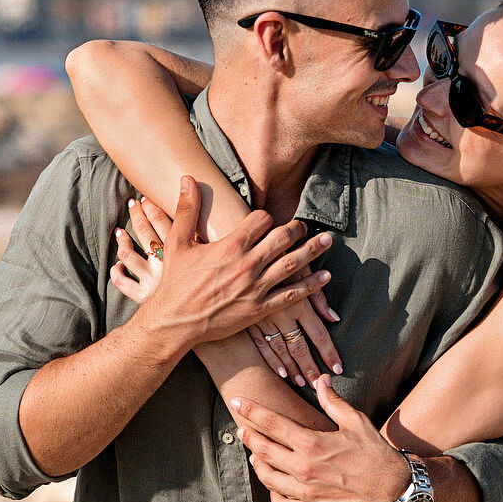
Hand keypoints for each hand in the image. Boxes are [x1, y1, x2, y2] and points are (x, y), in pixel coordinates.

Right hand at [122, 177, 334, 358]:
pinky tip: (325, 277)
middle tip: (305, 226)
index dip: (265, 217)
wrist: (174, 323)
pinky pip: (292, 295)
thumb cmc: (174, 282)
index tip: (266, 221)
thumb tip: (187, 178)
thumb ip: (187, 210)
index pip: (261, 219)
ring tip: (328, 241)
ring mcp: (256, 288)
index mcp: (230, 245)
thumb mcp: (177, 242)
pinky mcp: (260, 309)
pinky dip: (311, 286)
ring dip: (313, 251)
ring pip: (292, 264)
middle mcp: (247, 264)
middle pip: (283, 238)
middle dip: (297, 229)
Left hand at [229, 376, 409, 501]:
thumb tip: (322, 379)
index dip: (251, 411)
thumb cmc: (376, 453)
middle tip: (241, 428)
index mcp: (312, 443)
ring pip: (267, 477)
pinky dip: (272, 493)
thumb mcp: (356, 421)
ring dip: (257, 463)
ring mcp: (306, 492)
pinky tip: (274, 484)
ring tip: (255, 455)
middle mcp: (304, 468)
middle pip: (263, 450)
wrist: (394, 489)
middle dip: (249, 436)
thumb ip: (333, 401)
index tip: (238, 402)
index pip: (272, 423)